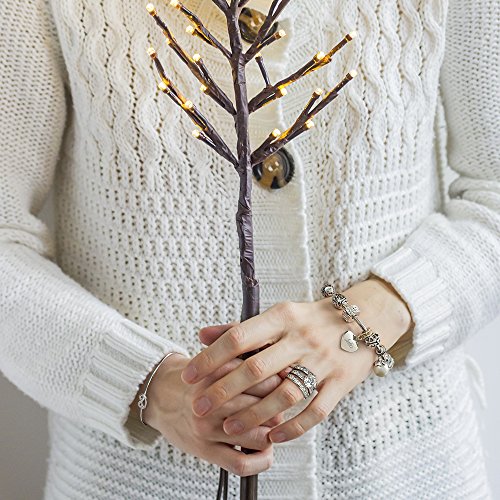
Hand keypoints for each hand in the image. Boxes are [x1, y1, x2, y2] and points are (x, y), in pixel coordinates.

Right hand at [129, 325, 285, 476]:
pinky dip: (261, 461)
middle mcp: (210, 400)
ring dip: (272, 433)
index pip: (260, 376)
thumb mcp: (216, 356)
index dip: (280, 379)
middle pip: (262, 405)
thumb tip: (283, 369)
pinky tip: (266, 452)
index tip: (287, 380)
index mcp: (215, 371)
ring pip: (256, 435)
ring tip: (272, 426)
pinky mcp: (204, 450)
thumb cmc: (195, 377)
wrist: (159, 393)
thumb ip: (244, 356)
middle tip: (282, 403)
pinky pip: (241, 463)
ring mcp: (207, 427)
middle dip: (278, 405)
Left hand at [180, 278, 411, 443]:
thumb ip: (241, 328)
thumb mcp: (278, 315)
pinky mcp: (340, 382)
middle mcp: (301, 338)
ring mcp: (322, 361)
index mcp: (282, 317)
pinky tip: (273, 437)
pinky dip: (293, 427)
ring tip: (229, 428)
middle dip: (223, 390)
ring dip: (254, 414)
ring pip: (284, 394)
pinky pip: (316, 410)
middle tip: (198, 407)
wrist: (364, 319)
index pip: (239, 337)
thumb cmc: (311, 319)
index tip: (188, 375)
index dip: (211, 357)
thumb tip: (202, 335)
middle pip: (256, 368)